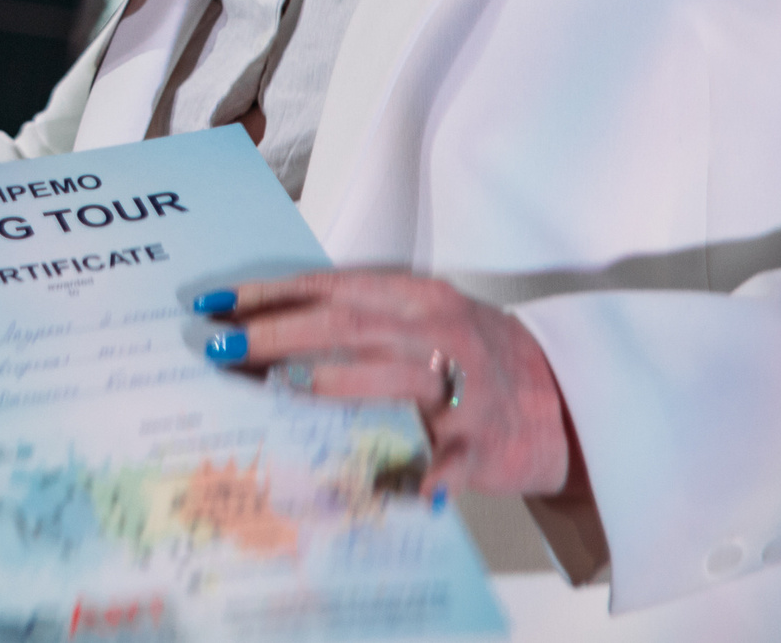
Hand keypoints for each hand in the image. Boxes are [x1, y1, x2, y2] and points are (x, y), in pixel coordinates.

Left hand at [194, 270, 577, 497]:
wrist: (564, 404)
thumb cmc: (474, 358)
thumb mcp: (421, 319)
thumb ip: (358, 320)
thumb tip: (265, 329)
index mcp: (417, 299)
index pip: (331, 288)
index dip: (270, 294)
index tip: (217, 303)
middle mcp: (439, 334)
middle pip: (347, 325)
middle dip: (278, 333)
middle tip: (221, 346)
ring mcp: (465, 390)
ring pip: (391, 379)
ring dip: (330, 383)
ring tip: (275, 387)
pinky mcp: (487, 445)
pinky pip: (455, 462)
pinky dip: (432, 476)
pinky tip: (407, 491)